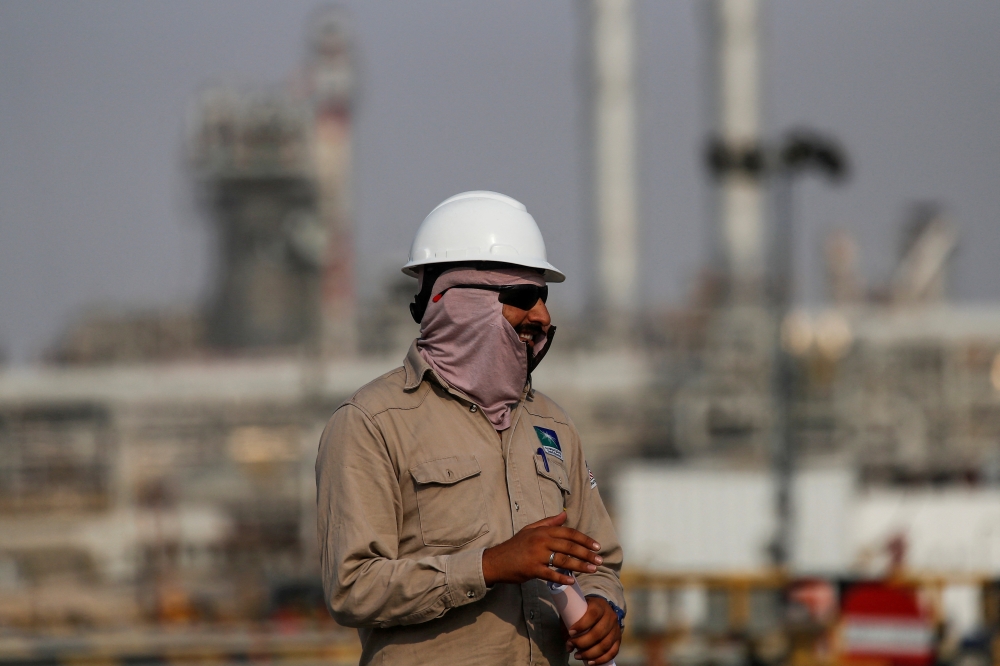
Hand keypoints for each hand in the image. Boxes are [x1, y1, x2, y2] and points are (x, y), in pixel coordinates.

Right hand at [481, 511, 601, 586]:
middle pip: (569, 546)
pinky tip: (573, 581)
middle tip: (599, 561)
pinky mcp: (532, 569)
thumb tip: (565, 514)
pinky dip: (563, 578)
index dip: (585, 539)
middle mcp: (541, 541)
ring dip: (580, 566)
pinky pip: (551, 574)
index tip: (597, 547)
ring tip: (592, 570)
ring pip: (563, 560)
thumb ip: (549, 522)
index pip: (569, 533)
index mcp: (543, 531)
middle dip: (587, 554)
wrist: (496, 560)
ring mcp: (536, 555)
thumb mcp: (530, 529)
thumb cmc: (515, 545)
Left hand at [565, 596, 620, 664]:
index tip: (570, 632)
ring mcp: (616, 628)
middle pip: (599, 633)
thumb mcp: (576, 610)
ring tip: (578, 656)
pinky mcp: (618, 639)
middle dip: (583, 643)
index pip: (593, 615)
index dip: (582, 625)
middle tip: (571, 646)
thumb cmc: (584, 610)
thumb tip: (568, 646)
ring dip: (590, 654)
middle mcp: (610, 616)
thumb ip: (569, 624)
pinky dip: (601, 660)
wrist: (600, 610)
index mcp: (599, 605)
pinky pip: (612, 652)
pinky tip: (590, 662)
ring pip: (605, 645)